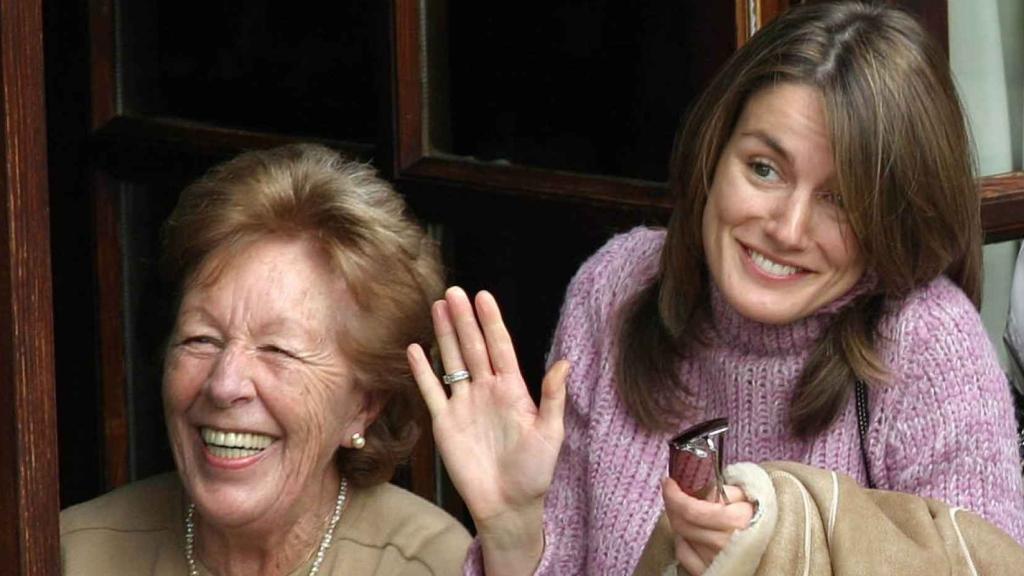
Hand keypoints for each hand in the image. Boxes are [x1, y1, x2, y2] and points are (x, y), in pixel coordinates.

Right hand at [407, 287, 568, 573]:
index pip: (500, 347)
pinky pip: (432, 391)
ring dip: (445, 335)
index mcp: (513, 390)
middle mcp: (487, 391)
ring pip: (453, 361)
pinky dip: (422, 371)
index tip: (484, 296)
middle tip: (454, 292)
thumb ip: (553, 397)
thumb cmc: (534, 472)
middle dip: (464, 319)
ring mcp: (465, 404)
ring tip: (437, 307)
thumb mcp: (550, 434)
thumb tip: (565, 363)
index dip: (491, 322)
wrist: (508, 506)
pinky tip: (415, 349)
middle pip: (473, 347)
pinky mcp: (446, 423)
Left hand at [662, 478, 753, 575]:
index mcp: (736, 522)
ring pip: (682, 536)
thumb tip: (701, 490)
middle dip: (673, 505)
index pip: (691, 509)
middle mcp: (724, 543)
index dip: (674, 495)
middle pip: (682, 523)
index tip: (669, 483)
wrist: (773, 548)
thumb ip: (724, 490)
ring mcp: (715, 560)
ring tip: (688, 512)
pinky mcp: (709, 571)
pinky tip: (691, 533)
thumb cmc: (760, 520)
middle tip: (673, 494)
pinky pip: (683, 554)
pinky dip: (683, 541)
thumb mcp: (747, 497)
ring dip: (680, 521)